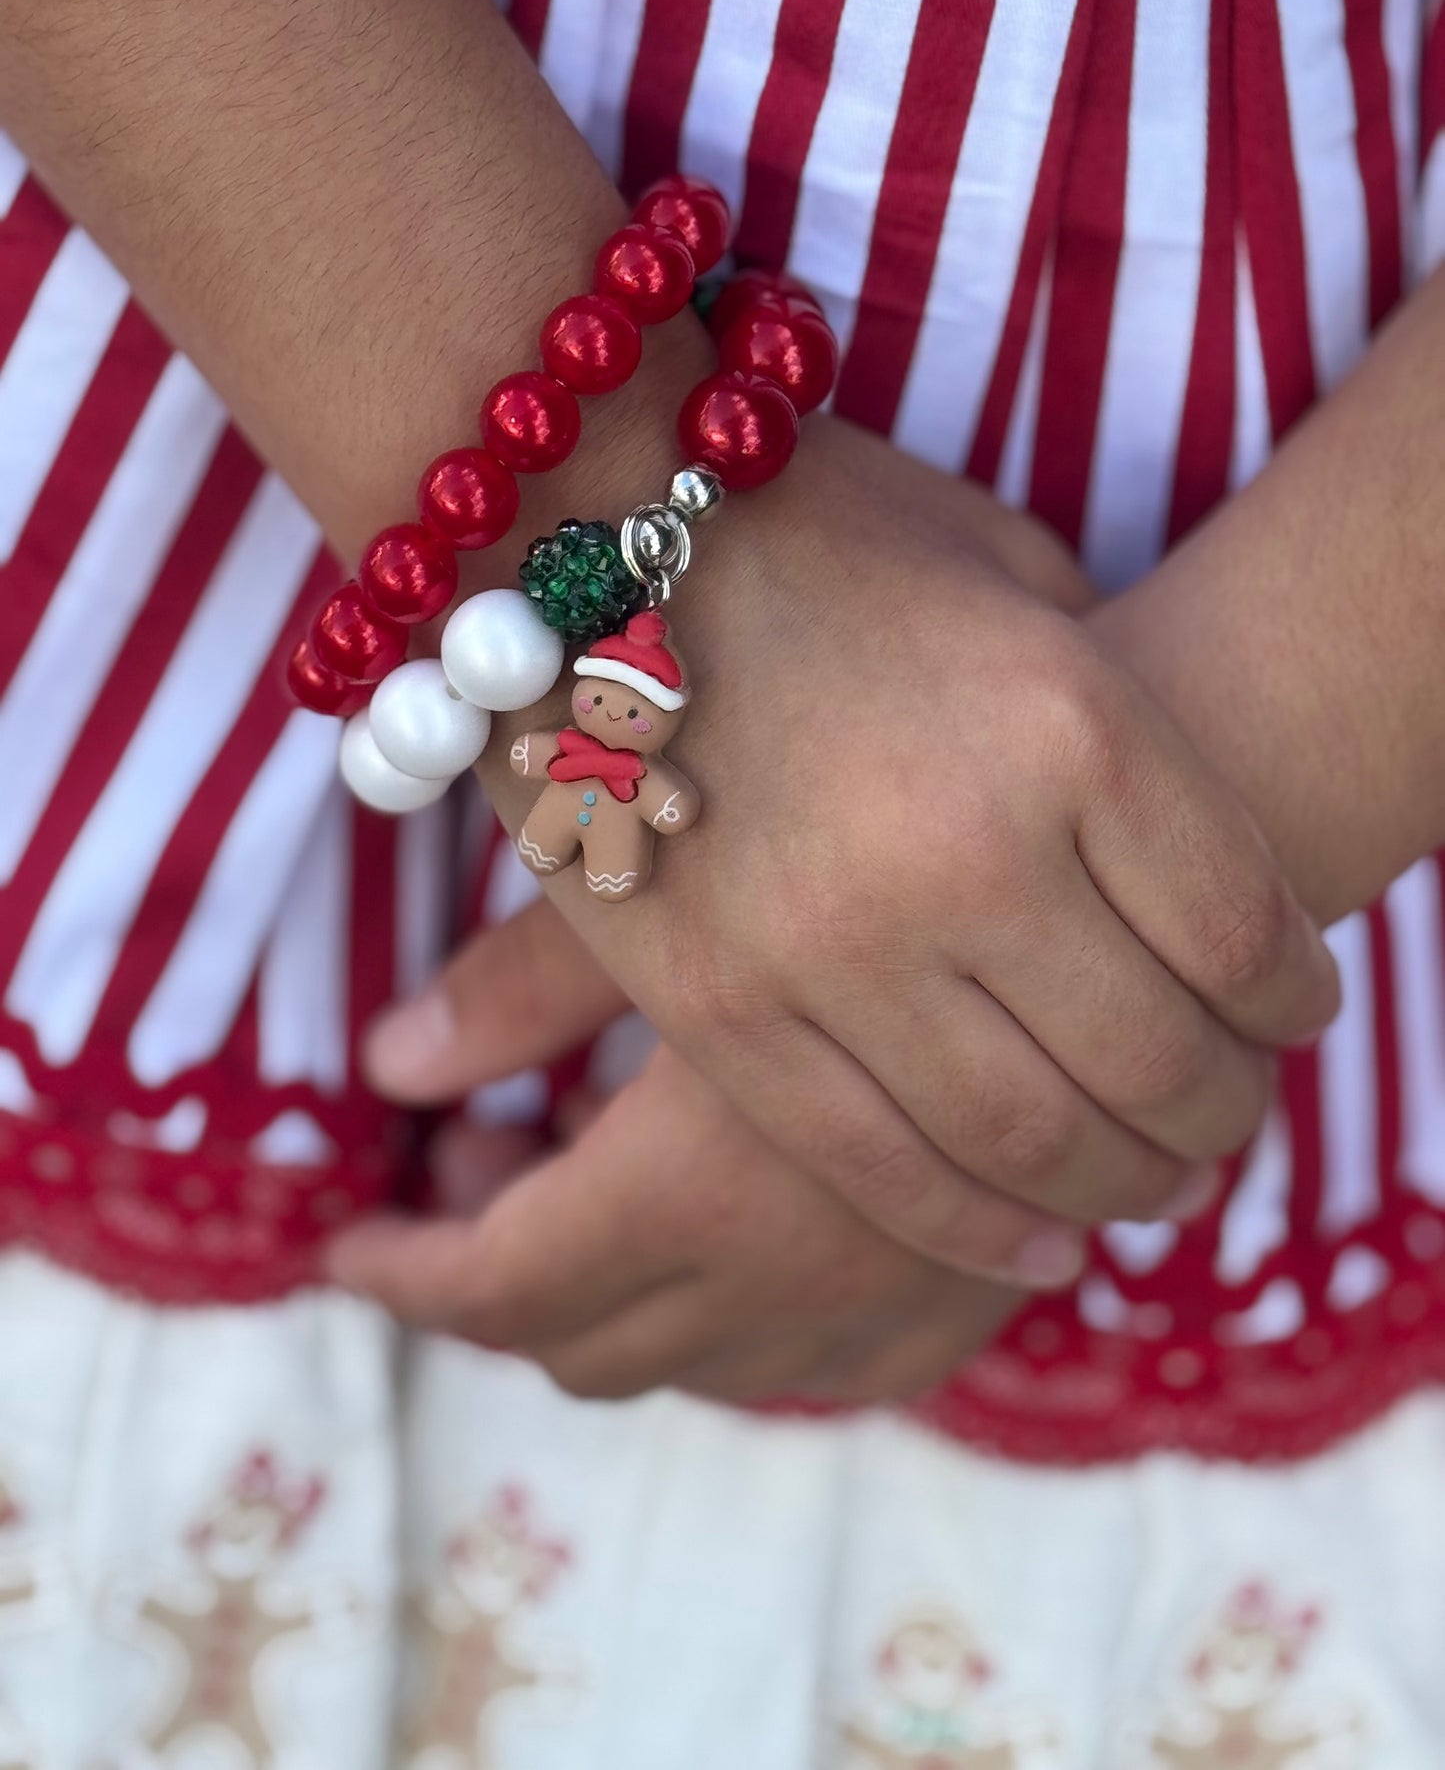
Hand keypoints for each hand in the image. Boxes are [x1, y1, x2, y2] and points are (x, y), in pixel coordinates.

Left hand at [333, 896, 1021, 1402]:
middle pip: (588, 1347)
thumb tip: (390, 1063)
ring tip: (598, 1170)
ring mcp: (895, 1310)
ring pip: (704, 1370)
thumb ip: (525, 991)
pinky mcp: (977, 1301)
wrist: (1123, 854)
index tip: (352, 1242)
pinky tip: (732, 1221)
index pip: (496, 1290)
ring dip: (623, 1303)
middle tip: (484, 1163)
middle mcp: (794, 1281)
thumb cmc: (865, 835)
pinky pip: (823, 1374)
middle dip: (501, 1282)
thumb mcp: (670, 891)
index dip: (404, 1273)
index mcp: (695, 1189)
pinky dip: (742, 1326)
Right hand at [469, 419, 1337, 1284]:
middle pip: (1161, 1062)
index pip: (1248, 935)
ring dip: (1120, 1186)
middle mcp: (968, 854)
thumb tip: (1171, 852)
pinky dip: (979, 1228)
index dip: (1295, 1003)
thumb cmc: (817, 532)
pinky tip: (1037, 1244)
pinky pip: (878, 1165)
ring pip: (1032, 1140)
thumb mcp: (1007, 571)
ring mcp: (834, 947)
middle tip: (1229, 1118)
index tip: (1291, 1017)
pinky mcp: (720, 1014)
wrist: (576, 529)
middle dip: (1224, 1111)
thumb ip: (1108, 703)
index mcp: (1074, 726)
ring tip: (1149, 1186)